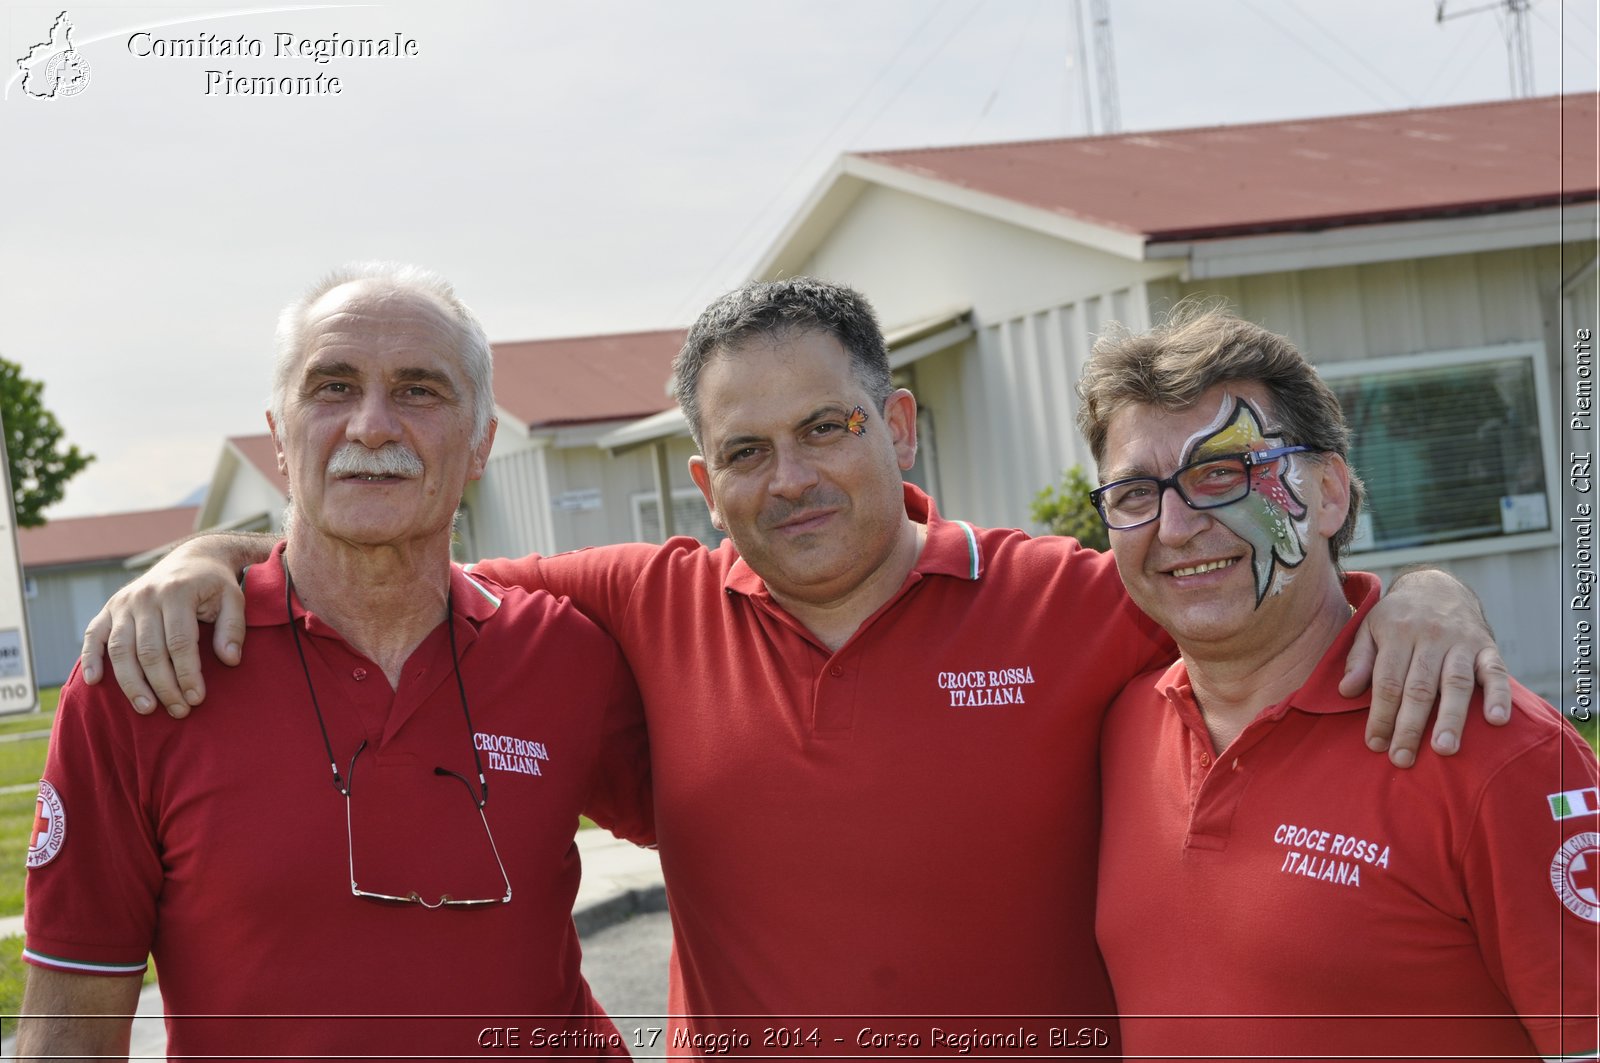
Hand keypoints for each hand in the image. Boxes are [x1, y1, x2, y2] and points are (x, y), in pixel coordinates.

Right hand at [80, 541, 252, 716]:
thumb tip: (230, 660)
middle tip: (179, 711)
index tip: (197, 699)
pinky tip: (94, 681)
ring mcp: (124, 602)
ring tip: (147, 708)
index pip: (180, 642)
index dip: (187, 674)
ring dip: (131, 682)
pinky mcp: (110, 608)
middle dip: (164, 685)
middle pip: (149, 651)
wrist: (191, 559)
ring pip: (120, 649)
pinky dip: (90, 658)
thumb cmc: (214, 585)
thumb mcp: (233, 598)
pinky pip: (93, 635)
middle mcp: (145, 597)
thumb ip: (233, 628)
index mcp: (177, 592)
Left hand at [1341, 568, 1511, 766]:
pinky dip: (1498, 696)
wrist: (1437, 585)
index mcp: (1396, 633)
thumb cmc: (1398, 616)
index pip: (1387, 682)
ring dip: (1451, 718)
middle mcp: (1429, 636)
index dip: (1381, 715)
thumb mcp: (1370, 628)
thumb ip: (1359, 659)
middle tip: (1403, 758)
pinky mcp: (1487, 646)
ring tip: (1444, 749)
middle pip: (1419, 687)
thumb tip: (1346, 692)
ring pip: (1455, 683)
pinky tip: (1496, 721)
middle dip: (1410, 726)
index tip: (1375, 744)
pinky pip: (1496, 672)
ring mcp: (1461, 642)